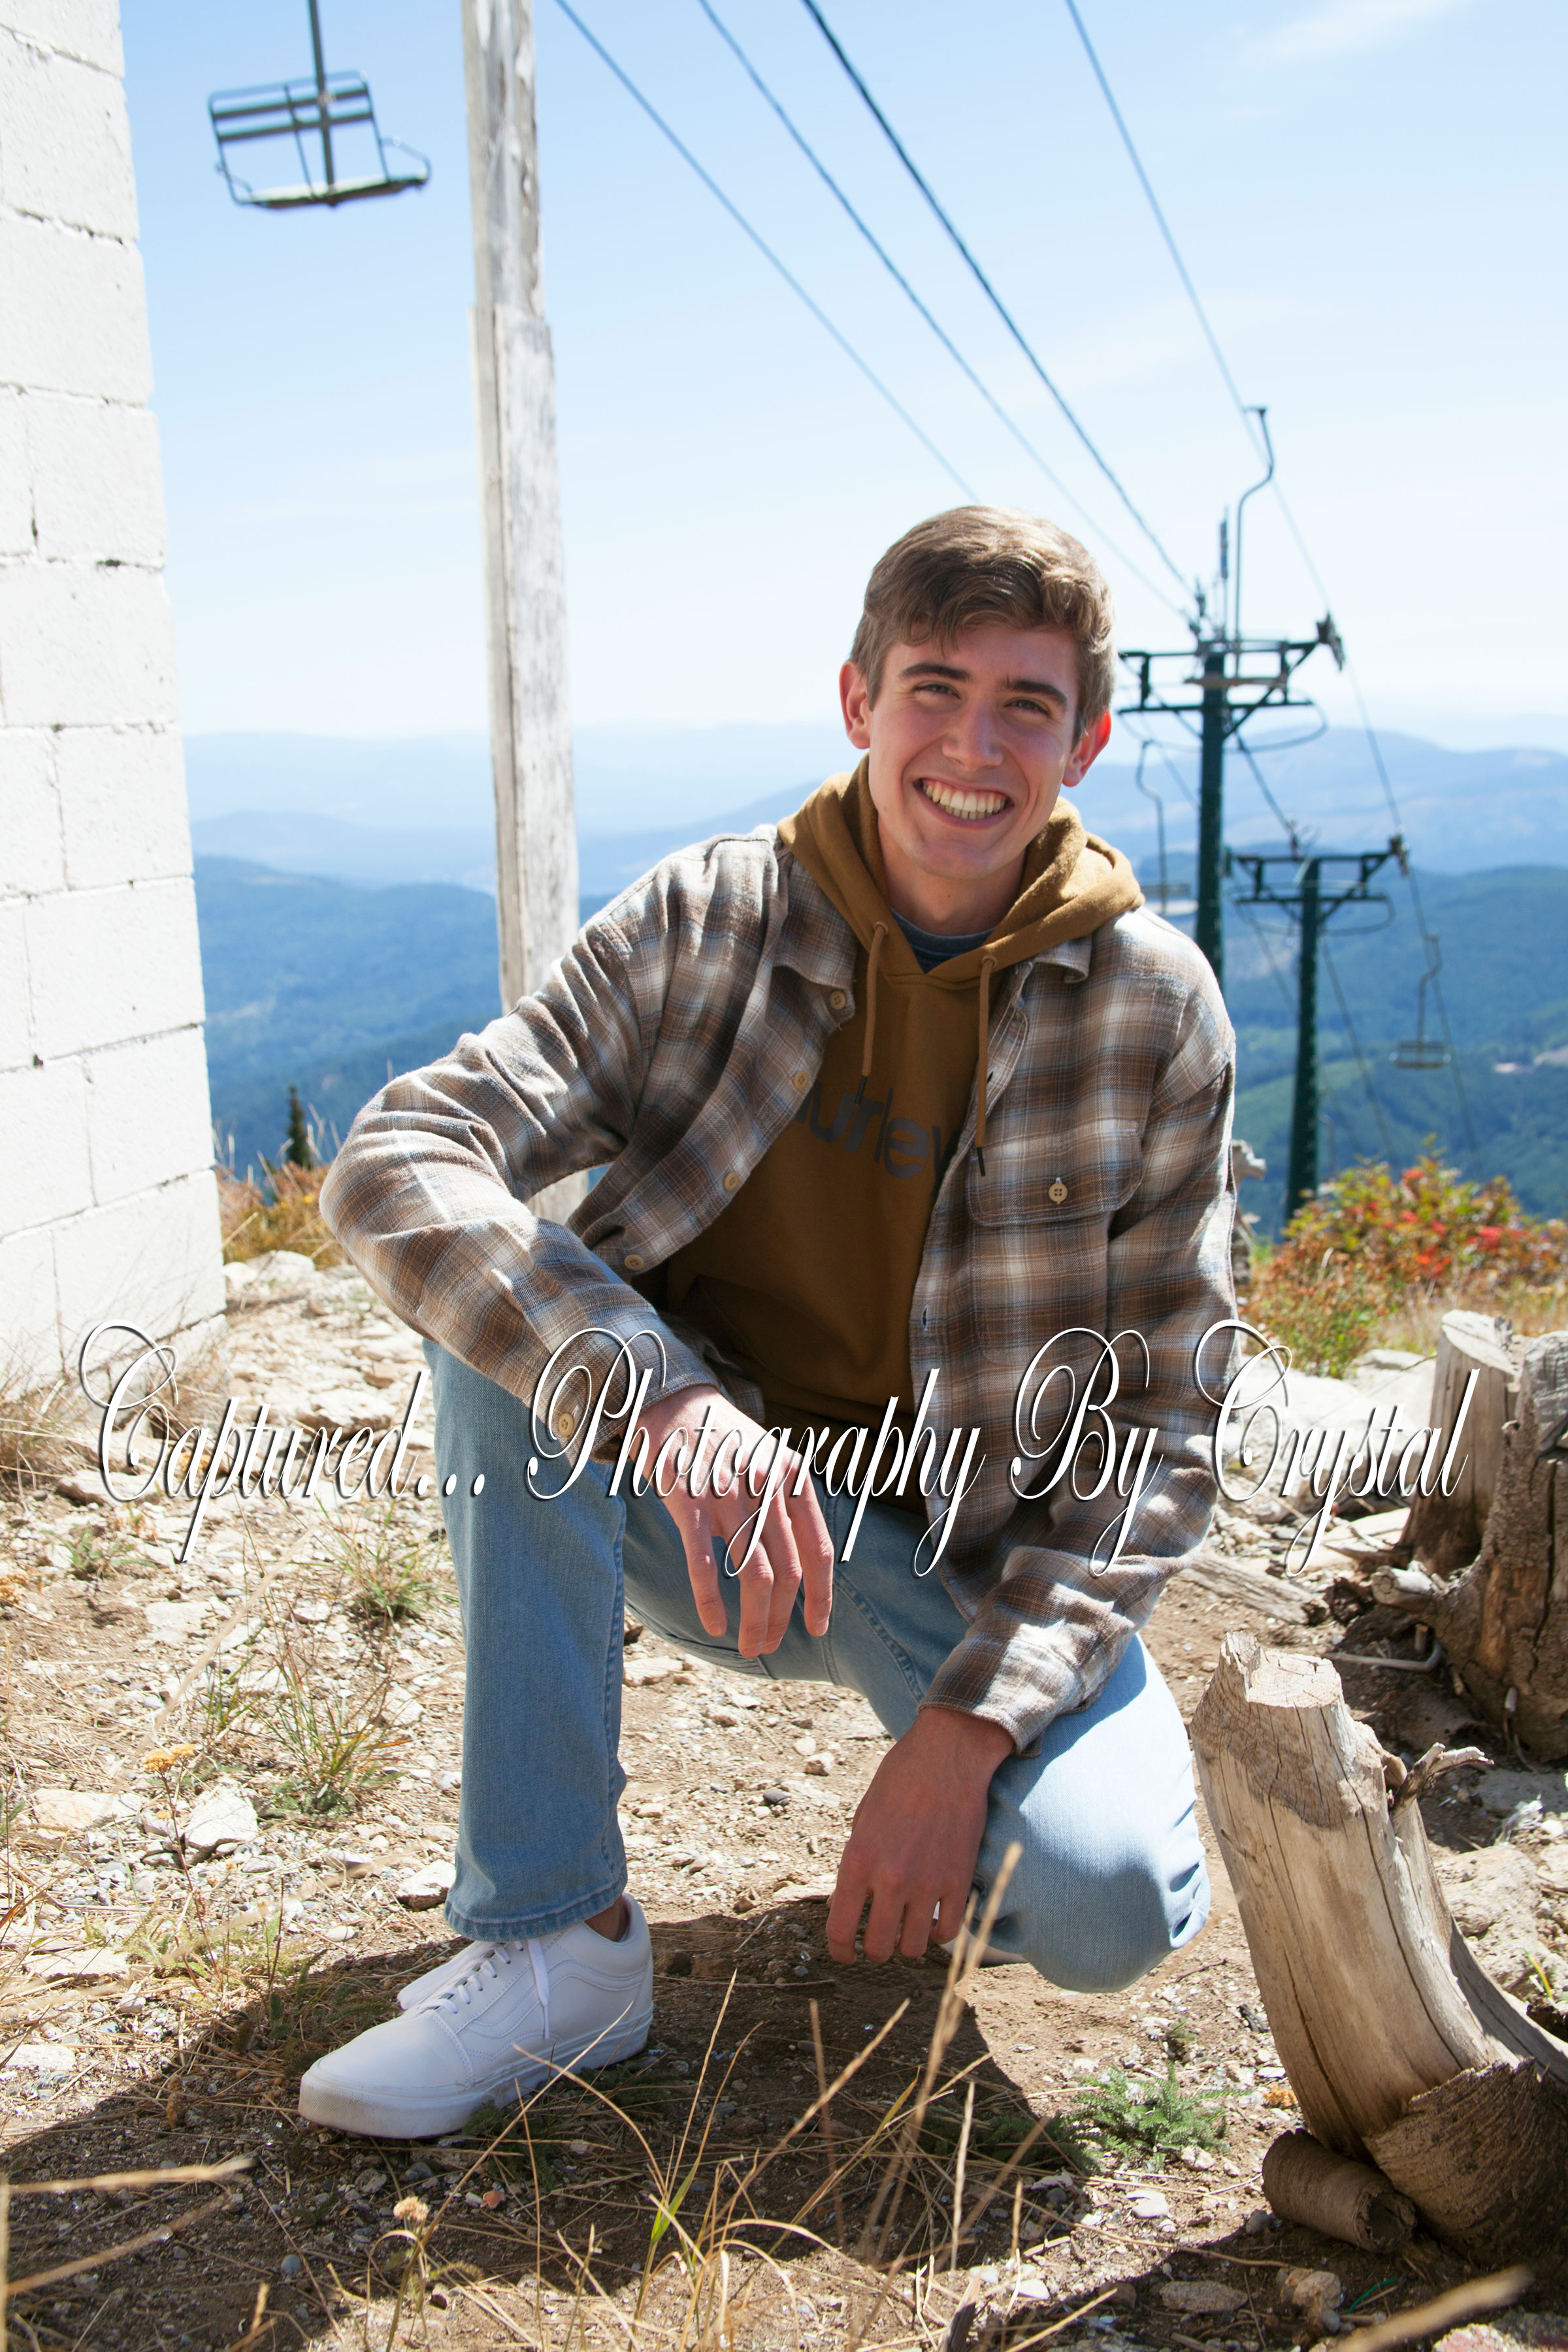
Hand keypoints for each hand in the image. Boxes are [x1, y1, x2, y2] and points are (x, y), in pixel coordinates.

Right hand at [637, 1385, 833, 1659]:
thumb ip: (786, 1505)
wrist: (674, 1402)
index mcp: (793, 1478)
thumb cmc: (724, 1441)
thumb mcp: (770, 1461)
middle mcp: (767, 1487)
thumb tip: (795, 1569)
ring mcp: (729, 1495)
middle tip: (770, 1645)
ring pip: (755, 1576)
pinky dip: (711, 1602)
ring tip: (749, 1646)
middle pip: (788, 1572)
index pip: (818, 1550)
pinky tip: (714, 1626)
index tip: (818, 1627)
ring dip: (756, 1620)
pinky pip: (705, 1564)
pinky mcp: (689, 1503)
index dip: (822, 1596)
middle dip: (783, 1618)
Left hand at [827, 1707, 1012, 1963]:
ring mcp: (927, 1883)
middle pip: (878, 1948)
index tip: (844, 1954)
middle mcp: (890, 1879)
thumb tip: (839, 1907)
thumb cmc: (898, 1781)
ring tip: (905, 1929)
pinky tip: (932, 1920)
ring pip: (913, 1947)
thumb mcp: (862, 1820)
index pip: (840, 1930)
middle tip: (876, 1940)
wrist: (947, 1756)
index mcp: (857, 1861)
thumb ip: (851, 1867)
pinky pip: (948, 1932)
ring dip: (906, 1944)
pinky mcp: (959, 1881)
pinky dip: (938, 1934)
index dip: (839, 1951)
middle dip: (873, 1950)